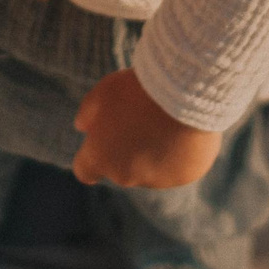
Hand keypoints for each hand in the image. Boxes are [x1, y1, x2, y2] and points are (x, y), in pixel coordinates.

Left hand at [73, 68, 221, 188]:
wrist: (186, 92)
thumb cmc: (139, 88)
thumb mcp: (104, 91)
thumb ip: (87, 112)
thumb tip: (82, 127)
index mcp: (100, 157)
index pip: (85, 171)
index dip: (91, 158)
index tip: (100, 144)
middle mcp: (126, 176)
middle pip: (121, 168)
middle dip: (126, 151)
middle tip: (140, 119)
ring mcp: (157, 179)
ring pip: (151, 170)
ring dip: (154, 153)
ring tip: (166, 122)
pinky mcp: (185, 175)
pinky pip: (178, 167)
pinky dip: (179, 153)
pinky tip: (185, 129)